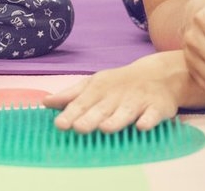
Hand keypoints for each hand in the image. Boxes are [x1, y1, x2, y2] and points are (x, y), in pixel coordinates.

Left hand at [44, 52, 188, 133]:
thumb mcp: (93, 84)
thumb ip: (70, 95)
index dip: (71, 113)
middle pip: (102, 109)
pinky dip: (148, 120)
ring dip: (116, 119)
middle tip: (78, 128)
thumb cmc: (118, 84)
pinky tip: (142, 126)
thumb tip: (45, 102)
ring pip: (125, 112)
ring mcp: (137, 101)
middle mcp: (116, 95)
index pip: (82, 103)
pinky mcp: (157, 107)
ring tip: (105, 128)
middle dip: (90, 118)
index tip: (60, 124)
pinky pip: (152, 115)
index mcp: (98, 89)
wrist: (159, 75)